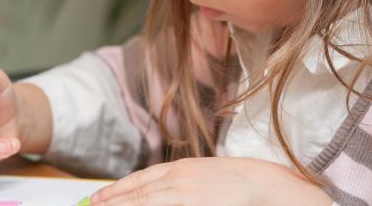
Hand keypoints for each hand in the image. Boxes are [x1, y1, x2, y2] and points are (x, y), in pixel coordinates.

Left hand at [90, 157, 332, 205]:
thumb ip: (188, 182)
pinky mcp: (192, 205)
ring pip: (143, 202)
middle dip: (112, 200)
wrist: (268, 184)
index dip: (120, 188)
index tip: (102, 196)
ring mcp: (184, 195)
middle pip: (137, 192)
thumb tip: (167, 190)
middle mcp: (178, 180)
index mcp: (183, 168)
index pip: (142, 179)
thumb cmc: (245, 181)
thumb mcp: (210, 175)